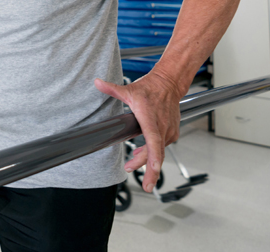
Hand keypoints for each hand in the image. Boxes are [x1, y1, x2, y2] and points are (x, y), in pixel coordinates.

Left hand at [94, 71, 182, 192]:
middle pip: (156, 153)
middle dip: (151, 171)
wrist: (169, 84)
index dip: (154, 157)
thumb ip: (112, 89)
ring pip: (158, 151)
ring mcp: (169, 131)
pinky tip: (142, 153)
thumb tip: (97, 83)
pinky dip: (153, 153)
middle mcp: (162, 127)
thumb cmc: (150, 89)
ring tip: (131, 165)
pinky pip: (161, 147)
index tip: (154, 169)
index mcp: (150, 119)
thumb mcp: (129, 90)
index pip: (154, 141)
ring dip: (147, 160)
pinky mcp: (172, 133)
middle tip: (144, 185)